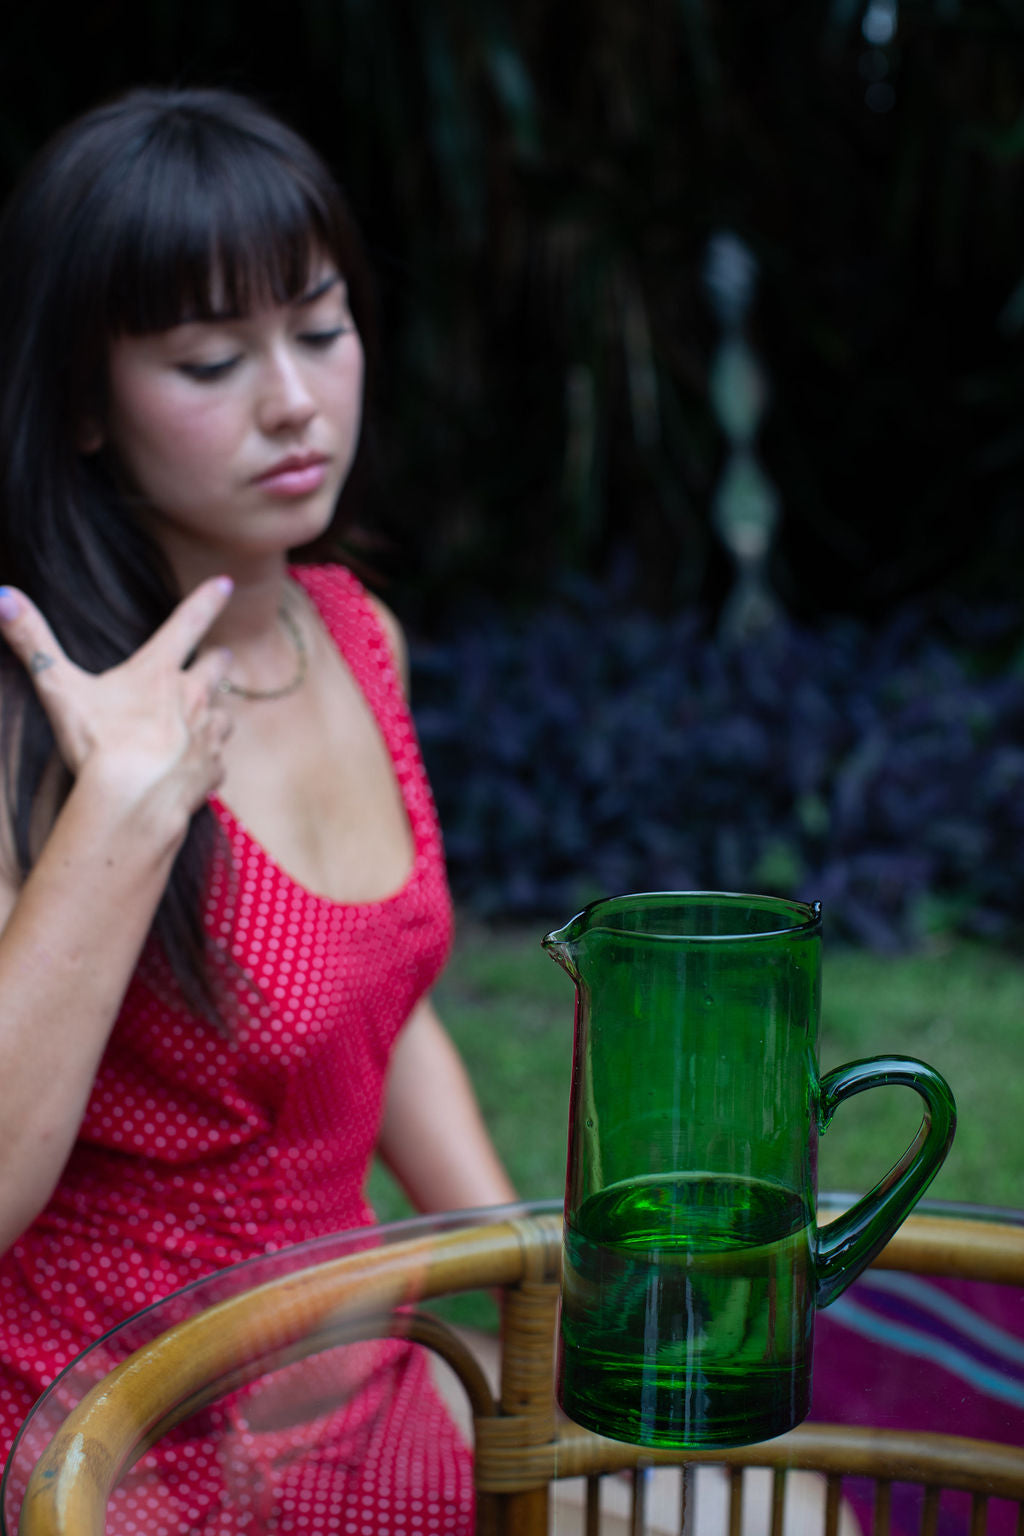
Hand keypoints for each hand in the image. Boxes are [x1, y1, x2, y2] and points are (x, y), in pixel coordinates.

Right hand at [0, 578, 235, 814]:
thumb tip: (2, 598)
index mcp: (159, 672)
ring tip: (204, 720)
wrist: (133, 801)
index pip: (188, 622)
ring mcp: (207, 735)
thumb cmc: (98, 743)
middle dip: (216, 661)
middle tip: (218, 656)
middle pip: (217, 667)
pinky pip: (217, 762)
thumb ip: (33, 642)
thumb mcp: (59, 688)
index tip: (226, 583)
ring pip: (224, 716)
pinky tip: (193, 769)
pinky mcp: (212, 770)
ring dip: (215, 714)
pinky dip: (207, 763)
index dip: (207, 599)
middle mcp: (193, 697)